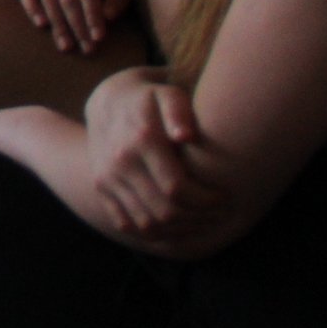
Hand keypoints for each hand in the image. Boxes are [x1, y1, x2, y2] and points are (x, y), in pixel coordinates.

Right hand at [19, 0, 130, 52]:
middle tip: (88, 49)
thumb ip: (118, 0)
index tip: (99, 38)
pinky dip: (31, 8)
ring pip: (49, 1)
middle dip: (78, 27)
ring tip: (68, 47)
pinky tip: (42, 25)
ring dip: (59, 26)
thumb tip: (107, 16)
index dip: (93, 16)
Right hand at [84, 70, 220, 240]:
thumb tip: (186, 136)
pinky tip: (177, 225)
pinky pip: (128, 224)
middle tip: (219, 213)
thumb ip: (178, 110)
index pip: (177, 188)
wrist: (108, 101)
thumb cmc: (150, 99)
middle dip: (199, 218)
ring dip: (180, 230)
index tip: (224, 197)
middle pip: (164, 211)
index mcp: (140, 141)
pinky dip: (155, 233)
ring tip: (202, 220)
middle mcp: (119, 163)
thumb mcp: (167, 94)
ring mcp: (107, 178)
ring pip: (147, 224)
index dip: (206, 201)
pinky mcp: (101, 188)